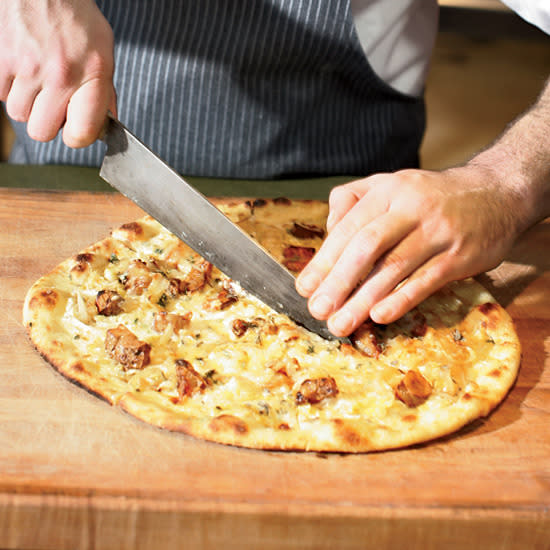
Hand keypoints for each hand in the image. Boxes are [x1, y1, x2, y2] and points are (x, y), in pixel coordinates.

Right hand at [0, 0, 115, 146]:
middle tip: (55, 105)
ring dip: (28, 105)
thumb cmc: (76, 19)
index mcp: (91, 77)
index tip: (78, 128)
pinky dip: (10, 88)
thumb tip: (108, 122)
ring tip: (39, 84)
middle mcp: (59, 75)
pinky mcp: (2, 59)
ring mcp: (28, 68)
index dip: (79, 137)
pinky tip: (23, 73)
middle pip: (42, 132)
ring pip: (19, 115)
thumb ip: (106, 91)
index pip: (81, 134)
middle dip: (48, 123)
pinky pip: (1, 94)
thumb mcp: (104, 53)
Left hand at [296, 166, 524, 335]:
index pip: (349, 227)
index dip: (324, 260)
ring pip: (394, 268)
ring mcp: (438, 232)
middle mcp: (411, 208)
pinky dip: (401, 300)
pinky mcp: (460, 256)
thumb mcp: (390, 183)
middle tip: (317, 309)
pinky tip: (379, 316)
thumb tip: (328, 230)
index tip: (304, 287)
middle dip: (338, 282)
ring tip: (340, 324)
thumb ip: (352, 200)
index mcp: (388, 190)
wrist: (497, 193)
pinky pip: (426, 280)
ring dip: (363, 299)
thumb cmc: (431, 196)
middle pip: (367, 247)